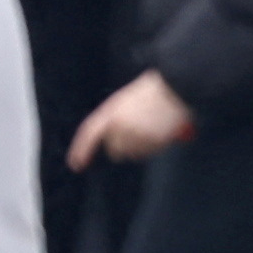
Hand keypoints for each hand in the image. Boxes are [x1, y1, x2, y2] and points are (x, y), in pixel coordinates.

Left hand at [70, 70, 196, 168]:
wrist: (176, 88)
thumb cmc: (154, 91)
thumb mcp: (126, 102)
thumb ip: (118, 120)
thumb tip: (116, 142)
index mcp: (111, 111)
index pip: (90, 133)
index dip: (81, 150)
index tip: (76, 164)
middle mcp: (120, 125)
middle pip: (115, 150)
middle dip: (124, 145)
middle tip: (138, 129)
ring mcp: (136, 135)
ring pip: (134, 153)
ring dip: (141, 145)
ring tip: (152, 125)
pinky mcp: (151, 142)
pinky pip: (149, 152)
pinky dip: (154, 145)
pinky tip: (161, 130)